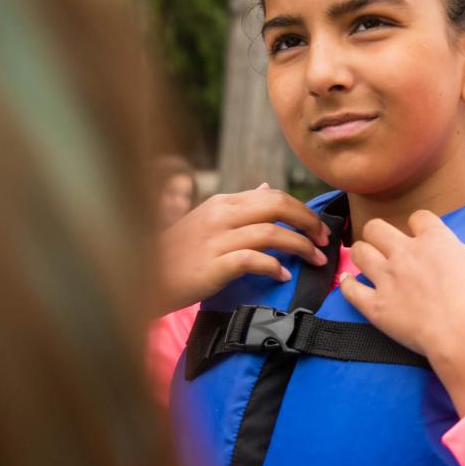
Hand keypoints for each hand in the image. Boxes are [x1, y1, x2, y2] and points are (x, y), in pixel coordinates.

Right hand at [156, 184, 328, 312]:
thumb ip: (238, 206)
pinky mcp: (213, 265)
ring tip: (315, 259)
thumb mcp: (207, 221)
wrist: (140, 278)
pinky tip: (284, 275)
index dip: (302, 210)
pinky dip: (274, 266)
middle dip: (308, 222)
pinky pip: (253, 260)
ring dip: (300, 246)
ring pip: (271, 232)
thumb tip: (266, 187)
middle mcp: (221, 215)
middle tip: (324, 240)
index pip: (272, 195)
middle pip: (277, 206)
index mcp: (222, 203)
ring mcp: (216, 240)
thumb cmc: (177, 253)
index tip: (318, 228)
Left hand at [340, 210, 464, 414]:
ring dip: (363, 255)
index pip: (418, 217)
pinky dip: (348, 286)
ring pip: (360, 253)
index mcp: (435, 239)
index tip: (422, 236)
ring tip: (368, 263)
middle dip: (380, 234)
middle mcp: (406, 253)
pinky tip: (350, 284)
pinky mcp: (376, 306)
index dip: (419, 225)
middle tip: (387, 246)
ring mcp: (388, 279)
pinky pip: (350, 290)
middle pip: (377, 227)